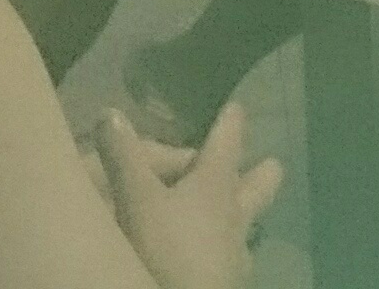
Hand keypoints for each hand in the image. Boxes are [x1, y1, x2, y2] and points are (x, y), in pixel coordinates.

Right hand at [97, 102, 283, 288]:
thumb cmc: (166, 246)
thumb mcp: (135, 200)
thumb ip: (123, 158)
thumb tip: (110, 113)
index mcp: (215, 185)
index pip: (227, 142)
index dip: (230, 123)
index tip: (237, 108)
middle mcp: (236, 214)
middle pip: (259, 186)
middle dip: (261, 173)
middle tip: (268, 162)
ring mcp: (238, 251)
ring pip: (250, 224)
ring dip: (244, 214)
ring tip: (237, 213)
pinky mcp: (231, 281)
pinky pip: (235, 257)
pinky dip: (227, 250)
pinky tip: (217, 257)